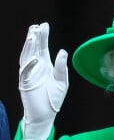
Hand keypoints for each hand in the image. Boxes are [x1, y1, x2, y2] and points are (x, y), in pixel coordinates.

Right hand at [19, 22, 68, 139]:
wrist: (46, 114)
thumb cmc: (54, 98)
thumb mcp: (62, 82)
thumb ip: (61, 67)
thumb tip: (62, 51)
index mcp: (46, 66)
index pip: (43, 48)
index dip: (43, 37)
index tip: (44, 25)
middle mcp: (36, 67)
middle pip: (34, 49)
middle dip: (35, 38)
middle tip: (37, 26)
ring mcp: (29, 74)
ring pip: (27, 57)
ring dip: (29, 47)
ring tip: (32, 35)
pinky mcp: (25, 83)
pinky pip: (26, 72)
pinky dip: (30, 64)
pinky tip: (35, 58)